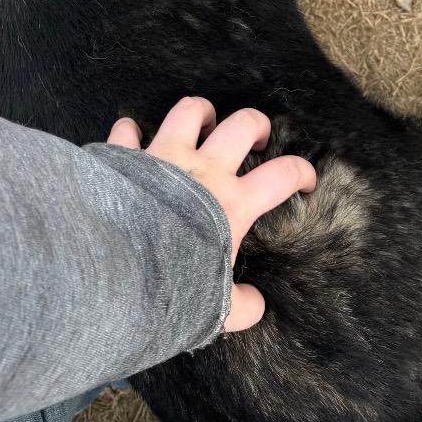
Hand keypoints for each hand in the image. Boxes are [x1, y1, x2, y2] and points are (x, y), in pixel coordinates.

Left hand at [106, 97, 315, 331]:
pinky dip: (128, 131)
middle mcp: (202, 170)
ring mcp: (164, 156)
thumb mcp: (216, 310)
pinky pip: (126, 131)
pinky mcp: (127, 158)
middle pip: (243, 125)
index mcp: (232, 203)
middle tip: (257, 138)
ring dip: (201, 112)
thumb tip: (258, 304)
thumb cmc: (170, 287)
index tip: (306, 179)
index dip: (302, 172)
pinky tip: (129, 134)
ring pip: (190, 111)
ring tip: (203, 122)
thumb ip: (242, 306)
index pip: (282, 176)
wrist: (114, 270)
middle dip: (257, 124)